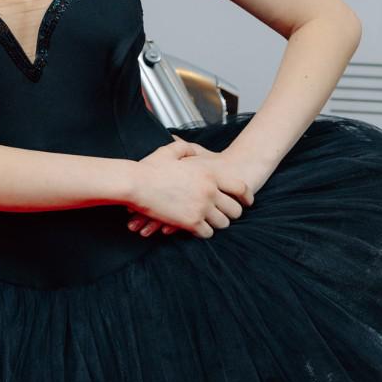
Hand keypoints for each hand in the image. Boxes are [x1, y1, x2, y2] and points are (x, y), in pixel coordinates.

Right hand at [127, 140, 250, 238]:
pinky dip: (203, 232)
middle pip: (235, 209)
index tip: (247, 202)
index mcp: (208, 173)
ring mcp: (202, 207)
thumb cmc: (149, 169)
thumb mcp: (169, 152)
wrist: (134, 184)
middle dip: (230, 214)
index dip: (246, 197)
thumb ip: (185, 149)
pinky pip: (207, 233)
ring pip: (223, 223)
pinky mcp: (191, 222)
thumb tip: (191, 151)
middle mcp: (210, 191)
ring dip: (216, 224)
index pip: (240, 187)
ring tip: (208, 222)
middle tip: (224, 215)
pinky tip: (195, 228)